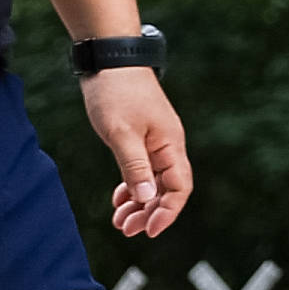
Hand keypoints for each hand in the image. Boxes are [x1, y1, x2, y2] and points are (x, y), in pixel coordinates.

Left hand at [84, 66, 190, 240]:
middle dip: (149, 212)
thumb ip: (134, 166)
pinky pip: (142, 170)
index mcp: (170, 145)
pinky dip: (131, 187)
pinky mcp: (141, 138)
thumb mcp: (121, 132)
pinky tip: (119, 200)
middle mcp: (168, 146)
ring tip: (120, 222)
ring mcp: (155, 142)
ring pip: (153, 182)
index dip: (166, 212)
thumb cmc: (116, 92)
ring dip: (139, 203)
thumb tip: (145, 198)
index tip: (148, 230)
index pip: (179, 188)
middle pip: (166, 189)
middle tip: (126, 230)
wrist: (109, 59)